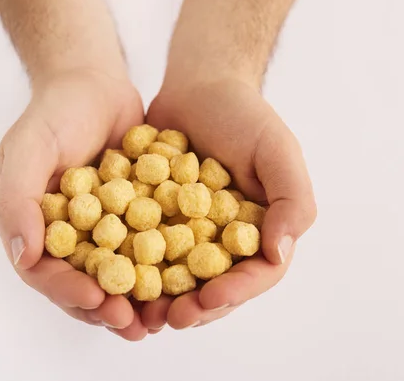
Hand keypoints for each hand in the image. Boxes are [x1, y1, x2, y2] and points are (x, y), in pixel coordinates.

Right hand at [0, 69, 148, 340]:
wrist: (95, 85)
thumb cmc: (54, 114)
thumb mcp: (27, 149)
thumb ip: (16, 199)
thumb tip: (25, 257)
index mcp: (36, 228)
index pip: (47, 272)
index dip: (70, 292)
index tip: (98, 302)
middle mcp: (70, 236)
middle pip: (86, 282)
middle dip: (109, 308)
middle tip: (135, 327)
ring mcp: (105, 228)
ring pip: (121, 273)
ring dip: (139, 300)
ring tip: (163, 319)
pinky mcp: (137, 216)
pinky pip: (150, 247)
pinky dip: (165, 267)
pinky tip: (187, 281)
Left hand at [142, 76, 316, 329]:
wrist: (198, 86)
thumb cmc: (243, 114)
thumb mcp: (276, 150)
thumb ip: (290, 200)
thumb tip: (279, 253)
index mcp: (260, 230)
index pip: (256, 274)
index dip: (235, 293)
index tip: (209, 300)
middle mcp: (225, 238)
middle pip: (214, 285)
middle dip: (194, 307)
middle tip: (168, 318)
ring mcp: (187, 231)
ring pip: (176, 277)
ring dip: (160, 300)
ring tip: (137, 314)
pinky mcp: (154, 219)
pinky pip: (142, 249)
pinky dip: (131, 267)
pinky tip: (112, 278)